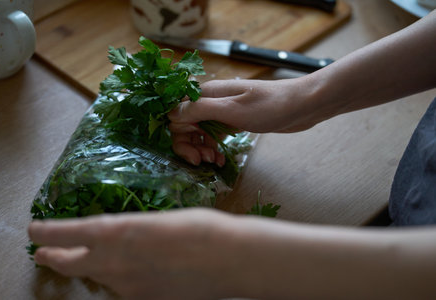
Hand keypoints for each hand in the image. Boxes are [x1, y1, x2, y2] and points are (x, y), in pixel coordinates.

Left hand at [28, 208, 237, 299]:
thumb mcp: (157, 220)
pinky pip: (123, 290)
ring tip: (101, 259)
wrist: (227, 259)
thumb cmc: (198, 227)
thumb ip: (131, 232)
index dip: (46, 231)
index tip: (34, 230)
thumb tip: (121, 239)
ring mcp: (126, 287)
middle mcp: (112, 263)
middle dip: (53, 257)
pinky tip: (140, 271)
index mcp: (114, 232)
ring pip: (99, 278)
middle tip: (45, 252)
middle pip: (69, 264)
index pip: (65, 232)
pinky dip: (122, 280)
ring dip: (94, 268)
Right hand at [168, 78, 325, 165]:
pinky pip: (212, 135)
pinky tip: (220, 158)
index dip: (180, 134)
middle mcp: (211, 100)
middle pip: (184, 124)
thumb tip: (170, 114)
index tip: (193, 152)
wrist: (302, 105)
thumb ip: (200, 110)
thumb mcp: (233, 110)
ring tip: (215, 161)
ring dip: (201, 148)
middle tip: (203, 161)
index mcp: (207, 93)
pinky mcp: (232, 121)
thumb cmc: (270, 106)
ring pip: (197, 131)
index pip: (177, 113)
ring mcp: (221, 111)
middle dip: (189, 145)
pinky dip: (212, 147)